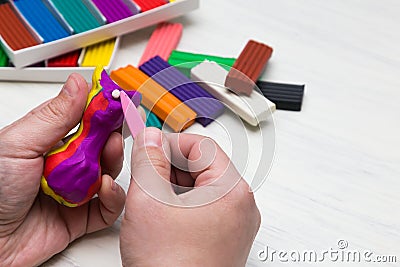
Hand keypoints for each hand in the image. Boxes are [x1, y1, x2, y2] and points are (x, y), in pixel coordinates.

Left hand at [0, 74, 125, 265]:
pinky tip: (105, 187)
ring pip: (110, 171)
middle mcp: (66, 164)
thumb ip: (55, 116)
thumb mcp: (20, 144)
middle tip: (116, 127)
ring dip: (114, 160)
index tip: (117, 99)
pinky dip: (113, 196)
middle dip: (112, 134)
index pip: (84, 118)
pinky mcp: (83, 216)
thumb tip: (78, 84)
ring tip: (108, 153)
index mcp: (50, 141)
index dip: (103, 108)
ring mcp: (76, 189)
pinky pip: (109, 205)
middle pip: (102, 143)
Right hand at [120, 128, 260, 266]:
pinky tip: (161, 217)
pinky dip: (180, 205)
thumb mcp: (149, 201)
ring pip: (200, 188)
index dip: (171, 142)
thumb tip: (150, 138)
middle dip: (170, 165)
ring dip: (173, 186)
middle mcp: (240, 207)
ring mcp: (234, 225)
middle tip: (145, 172)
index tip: (149, 145)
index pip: (202, 146)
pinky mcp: (223, 239)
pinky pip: (202, 209)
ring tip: (150, 199)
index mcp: (232, 191)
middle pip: (203, 166)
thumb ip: (149, 160)